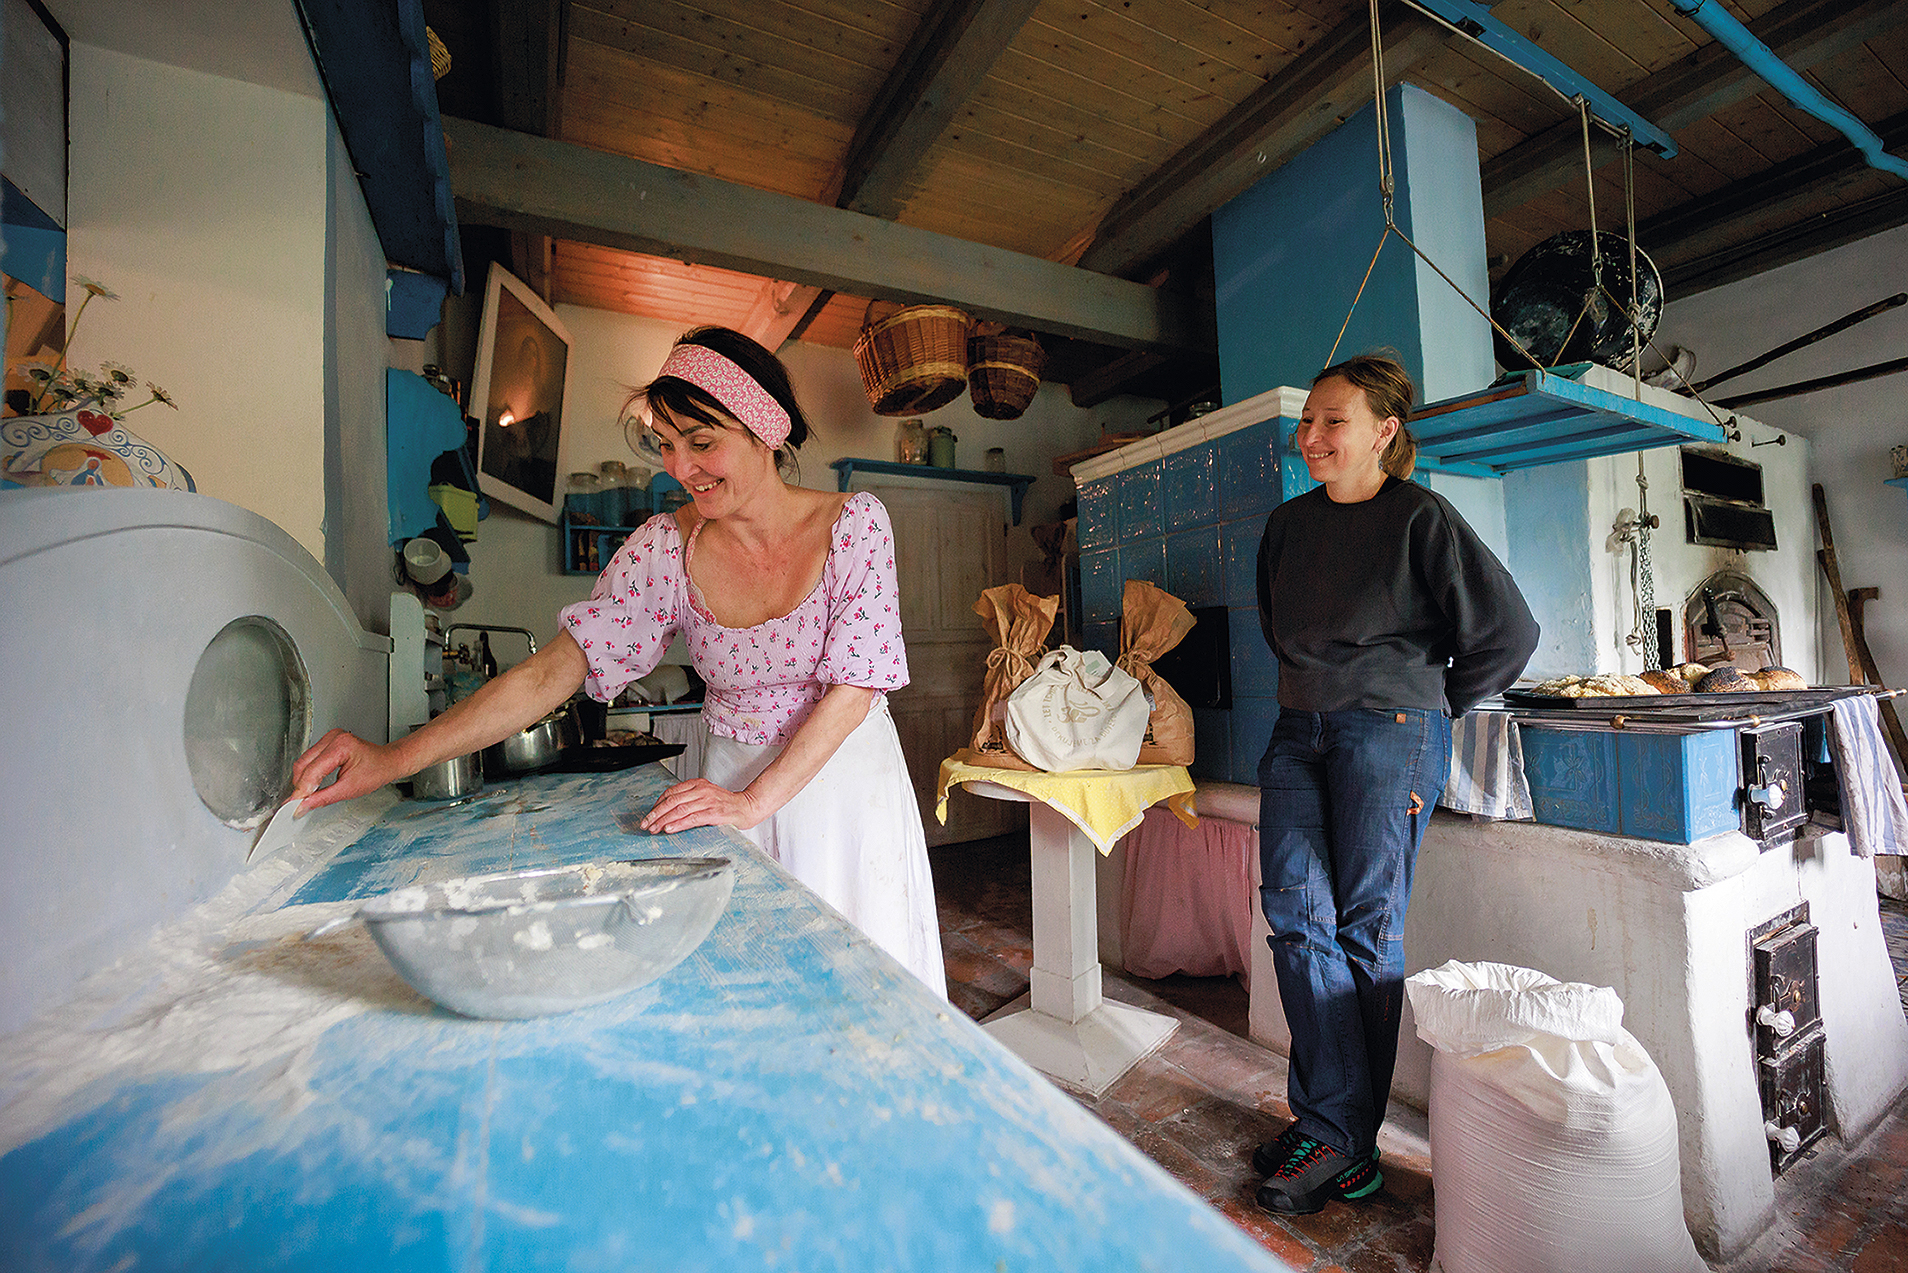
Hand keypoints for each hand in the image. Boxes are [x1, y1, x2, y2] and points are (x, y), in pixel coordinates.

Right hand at [289, 729, 402, 814]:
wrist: (387, 761)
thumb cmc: (377, 771)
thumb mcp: (350, 789)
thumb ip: (324, 798)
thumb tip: (304, 805)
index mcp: (341, 746)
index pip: (312, 771)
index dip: (301, 790)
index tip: (294, 805)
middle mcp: (333, 738)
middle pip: (303, 764)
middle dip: (300, 786)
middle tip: (298, 804)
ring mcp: (329, 738)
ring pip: (304, 761)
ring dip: (302, 780)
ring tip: (305, 796)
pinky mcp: (327, 742)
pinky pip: (309, 758)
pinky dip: (308, 773)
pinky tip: (311, 785)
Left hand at [640, 778, 764, 833]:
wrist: (747, 807)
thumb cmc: (725, 804)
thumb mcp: (705, 795)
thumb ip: (689, 799)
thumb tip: (667, 811)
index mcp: (697, 784)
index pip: (671, 792)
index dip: (657, 804)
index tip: (650, 815)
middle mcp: (701, 790)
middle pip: (671, 801)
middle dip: (656, 813)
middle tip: (646, 823)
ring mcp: (707, 801)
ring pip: (679, 810)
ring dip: (663, 820)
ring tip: (654, 828)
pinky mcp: (713, 813)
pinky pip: (691, 818)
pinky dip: (678, 824)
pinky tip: (669, 829)